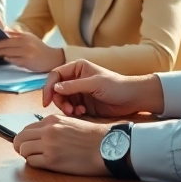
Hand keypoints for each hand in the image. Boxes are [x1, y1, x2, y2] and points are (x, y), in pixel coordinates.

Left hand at [0, 31, 65, 72]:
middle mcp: (25, 43)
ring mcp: (26, 52)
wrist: (51, 58)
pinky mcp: (27, 61)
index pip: (8, 36)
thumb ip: (17, 35)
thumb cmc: (38, 48)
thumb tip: (3, 33)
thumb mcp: (29, 38)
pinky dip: (9, 59)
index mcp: (25, 36)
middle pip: (6, 44)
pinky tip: (7, 58)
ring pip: (8, 53)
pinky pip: (13, 60)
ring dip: (2, 53)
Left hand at [12, 114, 109, 175]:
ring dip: (27, 155)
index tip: (29, 144)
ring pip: (23, 149)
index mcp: (52, 120)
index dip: (26, 138)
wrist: (108, 147)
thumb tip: (39, 134)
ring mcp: (49, 145)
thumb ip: (54, 127)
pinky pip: (31, 162)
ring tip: (37, 158)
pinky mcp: (52, 160)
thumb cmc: (93, 137)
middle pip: (20, 138)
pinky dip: (34, 164)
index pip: (27, 128)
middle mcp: (48, 130)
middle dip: (21, 146)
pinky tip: (44, 164)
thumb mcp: (71, 123)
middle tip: (26, 153)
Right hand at [42, 60, 164, 117]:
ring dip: (67, 108)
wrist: (133, 98)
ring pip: (63, 101)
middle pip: (57, 90)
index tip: (46, 100)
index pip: (55, 76)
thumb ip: (73, 86)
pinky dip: (74, 112)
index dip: (49, 87)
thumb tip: (55, 87)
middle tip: (67, 110)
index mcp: (77, 68)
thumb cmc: (117, 86)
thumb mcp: (94, 84)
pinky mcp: (84, 104)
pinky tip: (82, 113)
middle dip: (59, 101)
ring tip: (76, 112)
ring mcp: (80, 92)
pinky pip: (72, 108)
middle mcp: (76, 79)